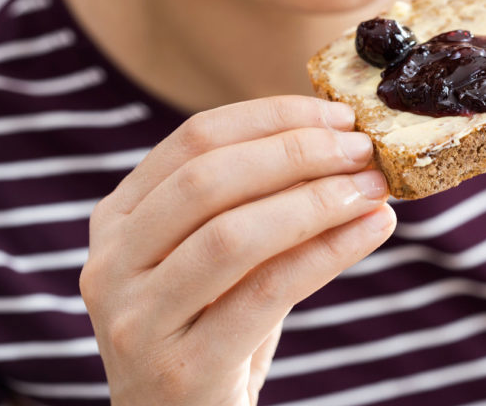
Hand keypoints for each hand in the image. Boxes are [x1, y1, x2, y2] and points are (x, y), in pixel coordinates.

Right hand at [79, 96, 395, 404]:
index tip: (338, 116)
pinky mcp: (179, 369)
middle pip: (208, 179)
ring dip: (316, 201)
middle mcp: (112, 263)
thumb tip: (344, 149)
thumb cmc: (213, 332)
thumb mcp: (222, 260)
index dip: (272, 118)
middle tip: (362, 149)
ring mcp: (136, 319)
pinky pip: (266, 292)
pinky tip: (373, 230)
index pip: (195, 139)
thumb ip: (260, 205)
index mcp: (119, 219)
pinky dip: (328, 252)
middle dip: (296, 153)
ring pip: (233, 235)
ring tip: (374, 190)